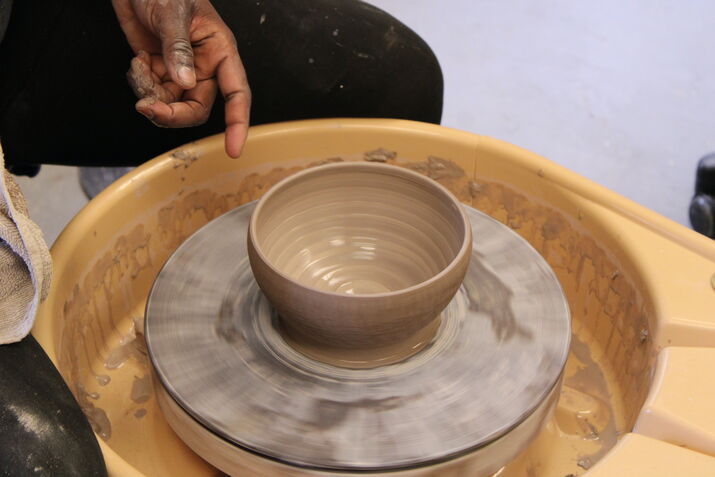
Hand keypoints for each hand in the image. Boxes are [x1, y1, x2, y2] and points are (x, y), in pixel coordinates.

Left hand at [112, 0, 250, 157]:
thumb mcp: (173, 13)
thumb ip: (178, 49)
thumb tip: (186, 82)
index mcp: (220, 52)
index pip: (237, 94)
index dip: (237, 123)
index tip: (233, 148)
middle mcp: (204, 66)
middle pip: (197, 108)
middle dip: (173, 113)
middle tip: (148, 108)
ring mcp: (181, 70)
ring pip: (172, 104)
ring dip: (151, 96)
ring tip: (139, 69)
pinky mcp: (160, 70)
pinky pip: (153, 93)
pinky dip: (141, 84)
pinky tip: (138, 62)